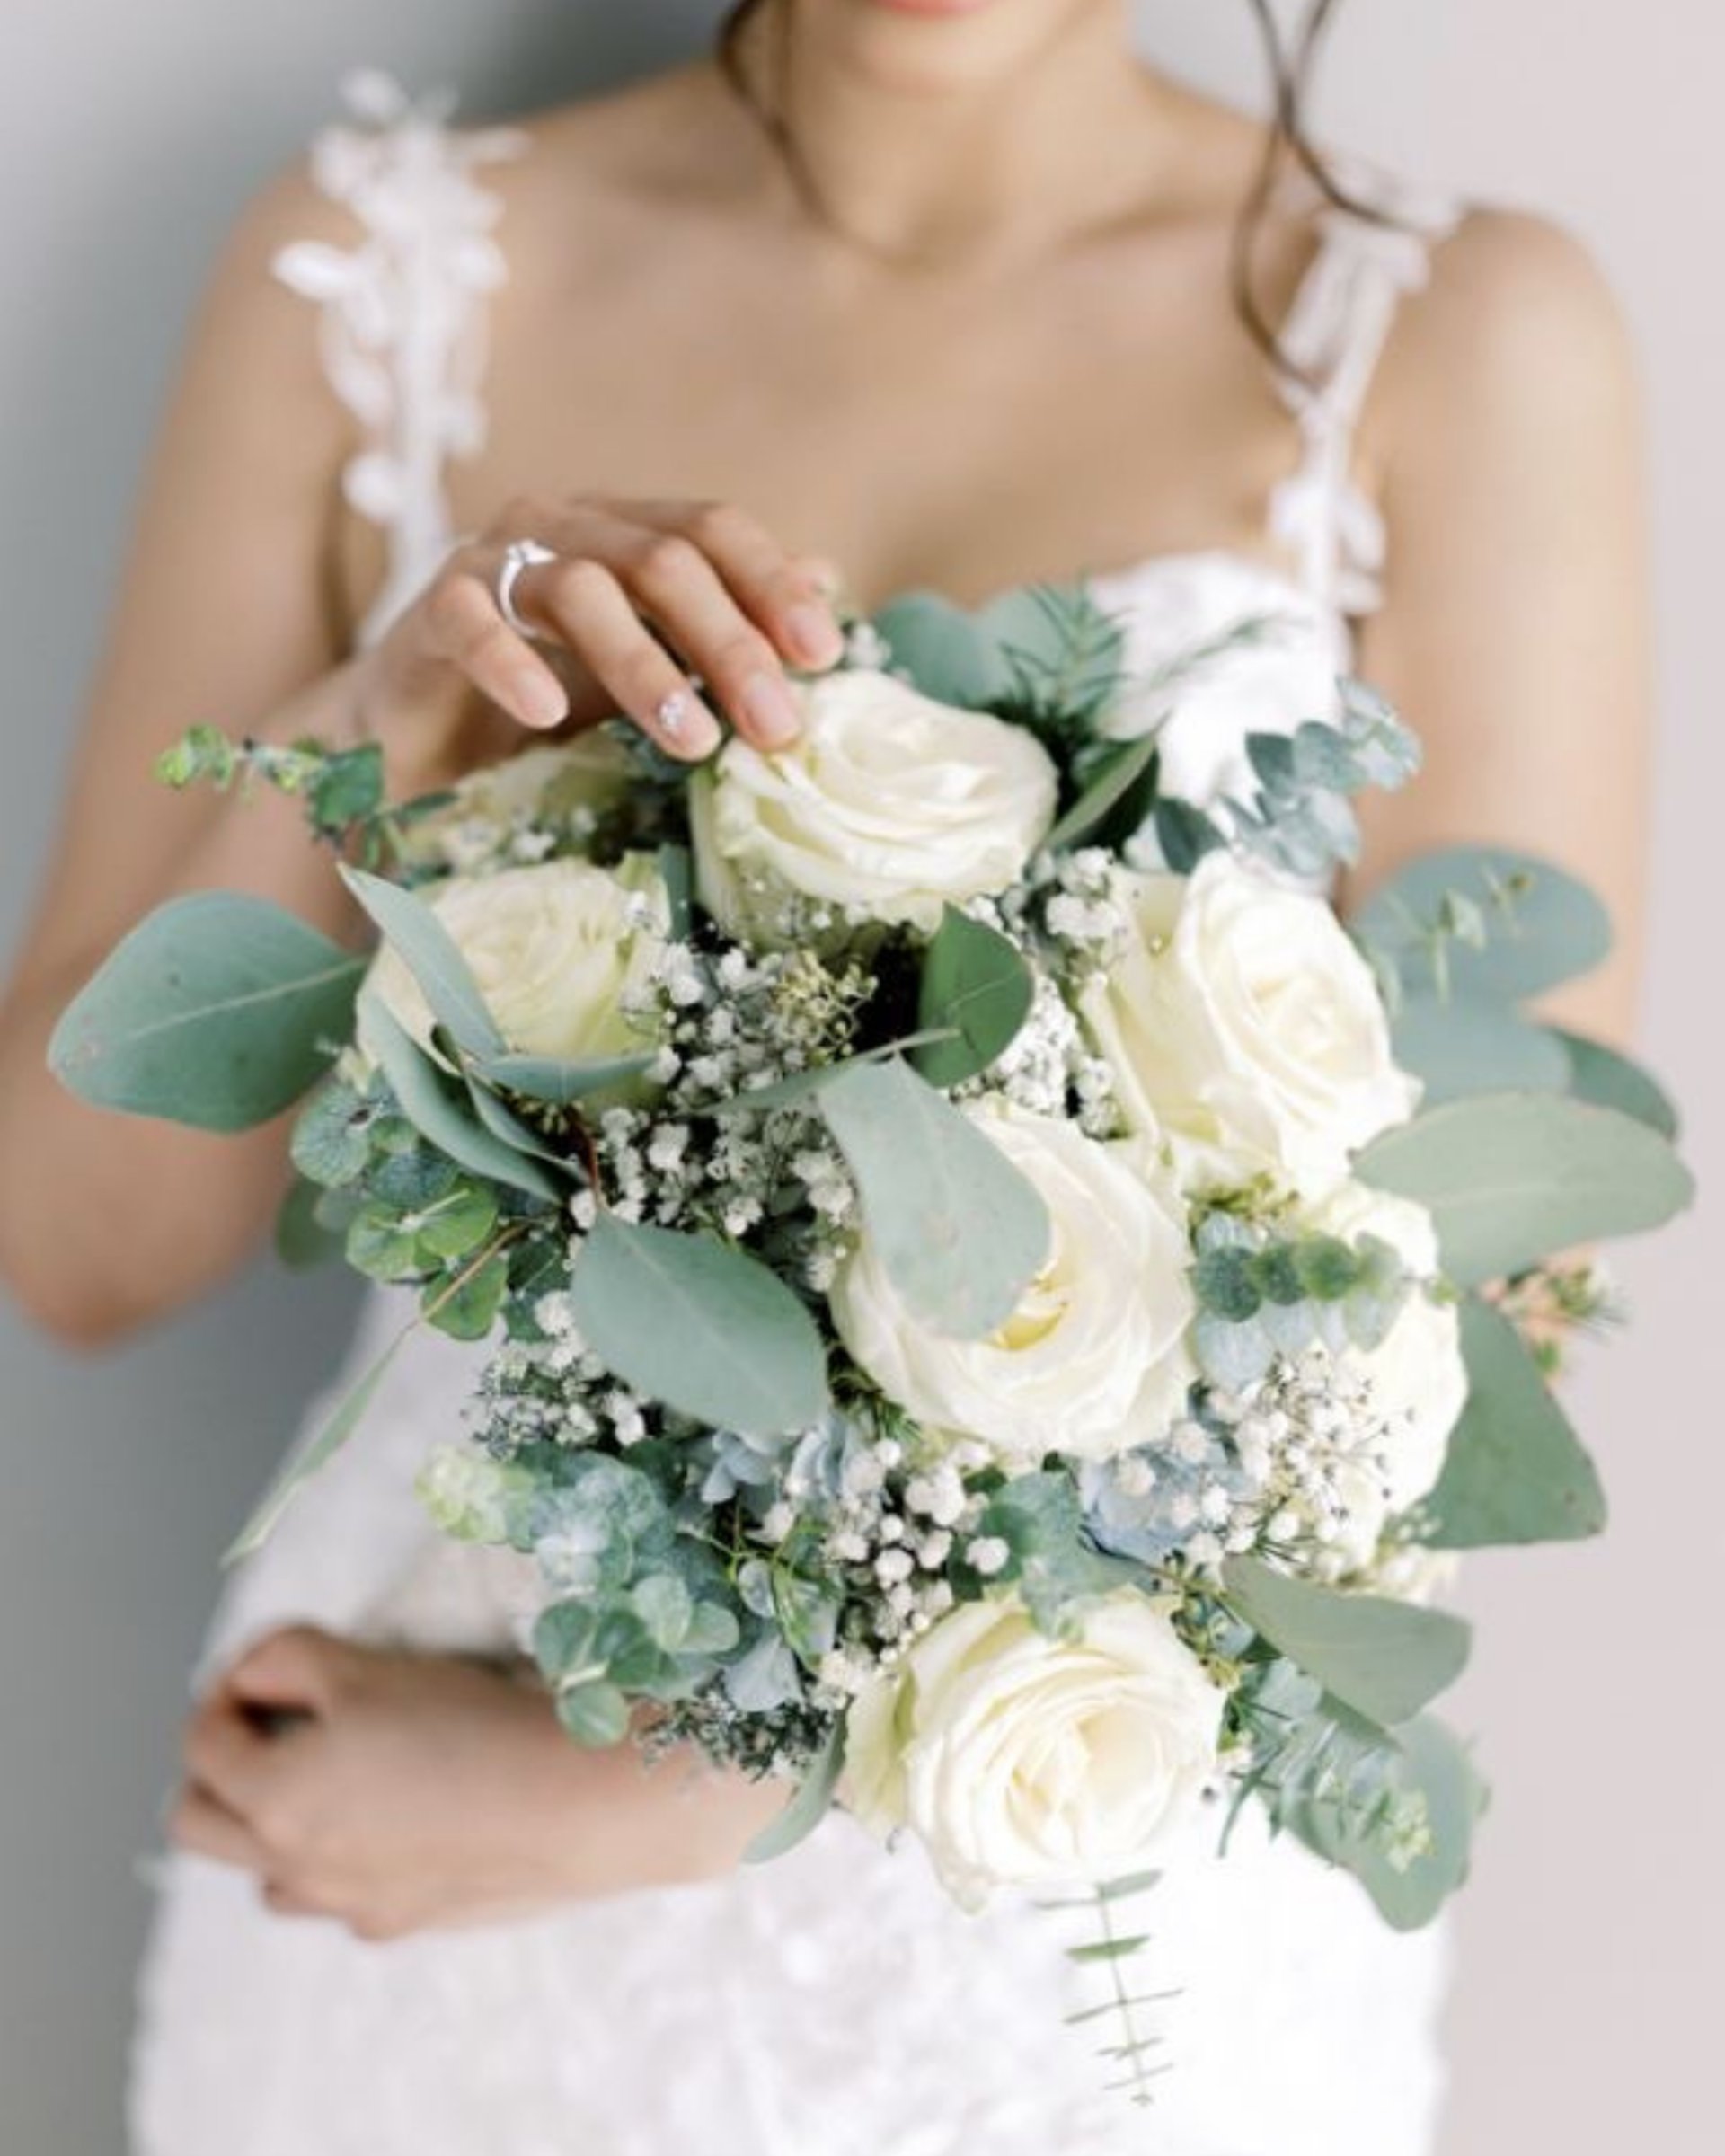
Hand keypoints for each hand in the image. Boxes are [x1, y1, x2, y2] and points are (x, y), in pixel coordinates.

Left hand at [170, 1625, 786, 1941]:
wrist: (575, 1802)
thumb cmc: (468, 1722)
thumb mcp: (366, 1664)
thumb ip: (285, 1659)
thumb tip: (252, 1673)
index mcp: (274, 1799)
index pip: (200, 1743)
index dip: (221, 1692)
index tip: (261, 1668)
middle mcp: (296, 1866)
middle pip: (198, 1826)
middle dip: (217, 1767)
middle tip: (270, 1724)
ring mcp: (350, 1905)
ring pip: (267, 1875)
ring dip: (274, 1826)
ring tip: (331, 1776)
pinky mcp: (407, 1922)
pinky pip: (342, 1897)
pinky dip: (345, 1859)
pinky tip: (399, 1818)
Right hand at [354, 495, 847, 793]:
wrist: (425, 738)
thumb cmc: (550, 703)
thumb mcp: (653, 674)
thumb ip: (725, 636)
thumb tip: (830, 592)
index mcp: (627, 532)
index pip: (713, 530)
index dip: (771, 586)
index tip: (822, 657)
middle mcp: (564, 529)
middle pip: (661, 561)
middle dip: (729, 643)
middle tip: (774, 724)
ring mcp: (493, 564)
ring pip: (581, 589)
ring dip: (644, 666)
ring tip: (693, 740)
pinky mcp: (429, 614)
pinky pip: (471, 621)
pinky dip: (509, 662)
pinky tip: (543, 712)